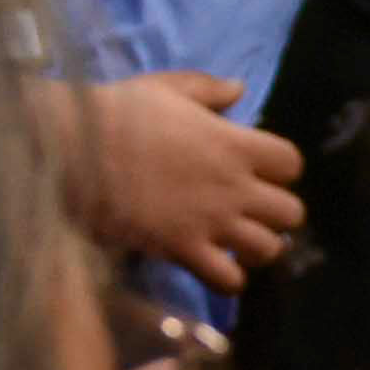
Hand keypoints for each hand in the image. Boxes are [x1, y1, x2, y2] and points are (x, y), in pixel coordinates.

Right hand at [79, 74, 307, 291]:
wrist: (78, 147)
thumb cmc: (120, 113)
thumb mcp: (167, 87)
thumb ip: (208, 90)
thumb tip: (239, 90)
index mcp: (235, 143)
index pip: (291, 163)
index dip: (280, 169)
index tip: (259, 169)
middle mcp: (234, 186)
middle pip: (292, 213)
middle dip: (276, 213)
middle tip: (249, 210)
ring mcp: (213, 222)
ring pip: (269, 250)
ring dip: (257, 247)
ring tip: (234, 240)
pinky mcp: (185, 250)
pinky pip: (230, 281)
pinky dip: (227, 278)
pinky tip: (211, 264)